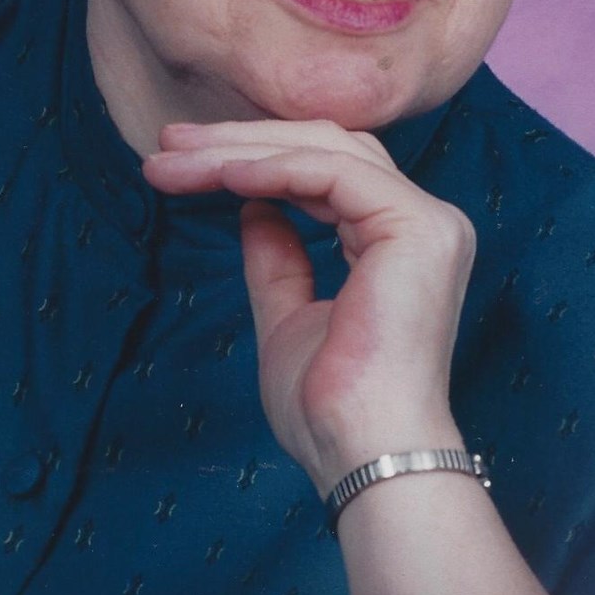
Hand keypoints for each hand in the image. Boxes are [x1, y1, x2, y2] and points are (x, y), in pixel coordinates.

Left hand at [142, 119, 474, 493]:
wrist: (362, 453)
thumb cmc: (329, 409)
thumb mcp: (287, 320)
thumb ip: (278, 262)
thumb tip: (254, 208)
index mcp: (401, 243)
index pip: (325, 174)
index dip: (254, 159)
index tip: (182, 163)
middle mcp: (424, 223)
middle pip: (325, 149)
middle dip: (240, 141)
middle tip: (167, 143)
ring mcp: (427, 221)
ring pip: (325, 150)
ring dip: (241, 150)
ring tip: (174, 157)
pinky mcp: (416, 226)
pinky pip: (332, 173)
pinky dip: (272, 168)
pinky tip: (221, 173)